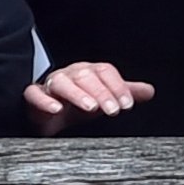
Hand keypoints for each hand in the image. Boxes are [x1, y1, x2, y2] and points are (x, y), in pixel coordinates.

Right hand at [24, 60, 156, 133]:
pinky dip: (45, 101)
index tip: (127, 104)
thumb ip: (125, 92)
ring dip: (78, 94)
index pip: (105, 71)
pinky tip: (56, 109)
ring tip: (91, 108)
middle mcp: (70, 74)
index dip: (117, 86)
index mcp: (89, 72)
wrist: (48, 113)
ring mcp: (50, 84)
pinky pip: (35, 94)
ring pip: (62, 83)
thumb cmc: (77, 102)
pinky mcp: (33, 96)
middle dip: (102, 93)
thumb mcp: (104, 98)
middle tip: (114, 110)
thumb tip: (150, 90)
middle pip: (86, 76)